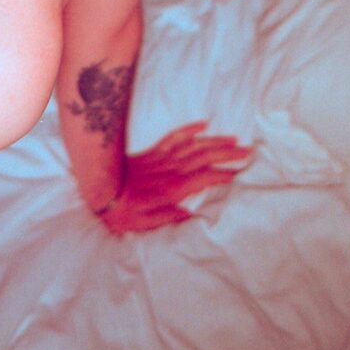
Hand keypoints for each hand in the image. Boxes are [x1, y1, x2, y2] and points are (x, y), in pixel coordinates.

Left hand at [96, 121, 250, 234]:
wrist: (101, 187)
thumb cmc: (122, 210)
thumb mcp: (145, 223)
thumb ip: (170, 218)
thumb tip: (192, 216)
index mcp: (173, 188)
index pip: (206, 177)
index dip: (225, 174)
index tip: (241, 174)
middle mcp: (172, 169)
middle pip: (206, 156)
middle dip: (229, 153)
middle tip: (248, 151)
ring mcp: (164, 158)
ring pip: (195, 144)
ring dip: (216, 141)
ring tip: (234, 140)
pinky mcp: (155, 152)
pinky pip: (176, 136)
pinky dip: (190, 129)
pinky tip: (202, 125)